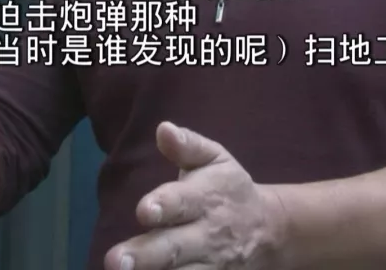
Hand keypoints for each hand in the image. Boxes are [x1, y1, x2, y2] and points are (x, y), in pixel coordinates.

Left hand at [105, 122, 287, 269]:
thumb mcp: (215, 159)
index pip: (182, 202)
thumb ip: (188, 145)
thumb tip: (163, 129)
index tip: (144, 210)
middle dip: (145, 255)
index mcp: (205, 198)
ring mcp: (209, 265)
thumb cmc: (229, 187)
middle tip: (116, 261)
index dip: (164, 206)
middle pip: (174, 248)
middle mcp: (205, 235)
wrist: (269, 229)